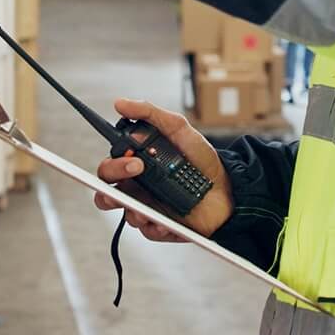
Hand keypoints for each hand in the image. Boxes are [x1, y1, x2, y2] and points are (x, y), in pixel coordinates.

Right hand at [92, 98, 233, 241]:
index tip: (130, 155)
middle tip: (138, 170)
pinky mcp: (160, 226)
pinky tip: (166, 222)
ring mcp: (148, 207)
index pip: (109, 166)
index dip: (112, 164)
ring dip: (133, 209)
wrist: (228, 187)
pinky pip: (147, 231)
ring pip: (125, 213)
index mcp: (137, 164)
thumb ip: (150, 114)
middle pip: (107, 190)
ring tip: (149, 206)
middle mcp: (138, 186)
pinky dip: (154, 226)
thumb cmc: (201, 159)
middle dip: (113, 183)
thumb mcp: (178, 128)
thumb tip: (120, 103)